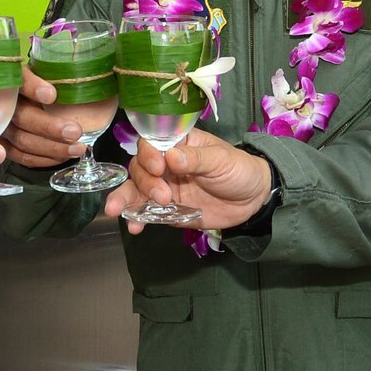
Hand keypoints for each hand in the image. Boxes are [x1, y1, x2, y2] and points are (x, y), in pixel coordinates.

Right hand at [1, 68, 87, 168]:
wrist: (27, 100)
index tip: (51, 95)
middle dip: (50, 127)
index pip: (18, 80)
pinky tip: (63, 156)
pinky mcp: (6, 145)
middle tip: (75, 131)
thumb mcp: (49, 73)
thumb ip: (49, 78)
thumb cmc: (42, 86)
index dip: (32, 87)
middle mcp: (3, 103)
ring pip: (23, 140)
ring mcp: (2, 126)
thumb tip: (63, 84)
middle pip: (22, 116)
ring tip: (77, 148)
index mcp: (14, 80)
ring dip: (53, 147)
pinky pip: (22, 156)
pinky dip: (44, 159)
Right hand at [104, 128, 271, 232]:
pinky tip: (134, 227)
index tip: (159, 166)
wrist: (254, 200)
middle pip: (140, 167)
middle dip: (144, 181)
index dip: (149, 154)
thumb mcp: (220, 159)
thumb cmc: (239, 169)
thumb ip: (195, 159)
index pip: (152, 143)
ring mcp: (165, 188)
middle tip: (163, 196)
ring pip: (136, 190)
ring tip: (116, 211)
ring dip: (125, 199)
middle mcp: (166, 165)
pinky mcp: (168, 211)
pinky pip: (147, 213)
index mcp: (177, 144)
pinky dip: (137, 219)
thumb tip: (171, 156)